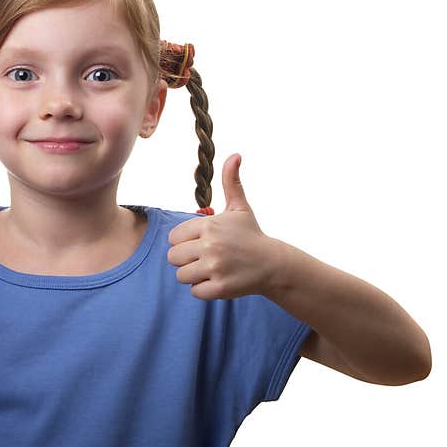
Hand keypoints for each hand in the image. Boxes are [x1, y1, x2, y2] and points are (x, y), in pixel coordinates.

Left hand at [167, 153, 278, 299]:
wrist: (273, 264)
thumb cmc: (251, 235)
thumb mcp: (240, 208)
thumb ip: (231, 182)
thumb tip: (235, 155)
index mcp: (209, 226)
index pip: (173, 238)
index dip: (184, 242)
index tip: (201, 243)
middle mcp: (211, 246)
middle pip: (173, 258)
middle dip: (186, 260)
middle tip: (205, 258)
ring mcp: (215, 268)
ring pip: (182, 276)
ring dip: (194, 275)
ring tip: (212, 269)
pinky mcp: (220, 287)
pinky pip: (195, 291)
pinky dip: (204, 289)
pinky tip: (219, 280)